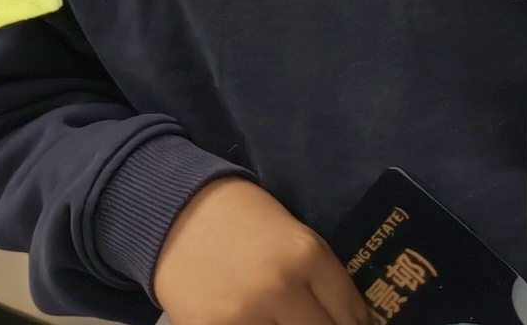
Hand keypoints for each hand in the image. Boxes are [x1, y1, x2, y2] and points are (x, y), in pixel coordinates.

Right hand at [151, 177, 370, 324]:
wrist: (173, 211)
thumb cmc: (242, 218)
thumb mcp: (294, 236)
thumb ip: (322, 278)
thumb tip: (353, 322)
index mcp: (307, 255)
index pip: (352, 314)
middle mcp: (280, 287)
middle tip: (318, 322)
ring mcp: (245, 315)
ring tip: (284, 321)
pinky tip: (260, 323)